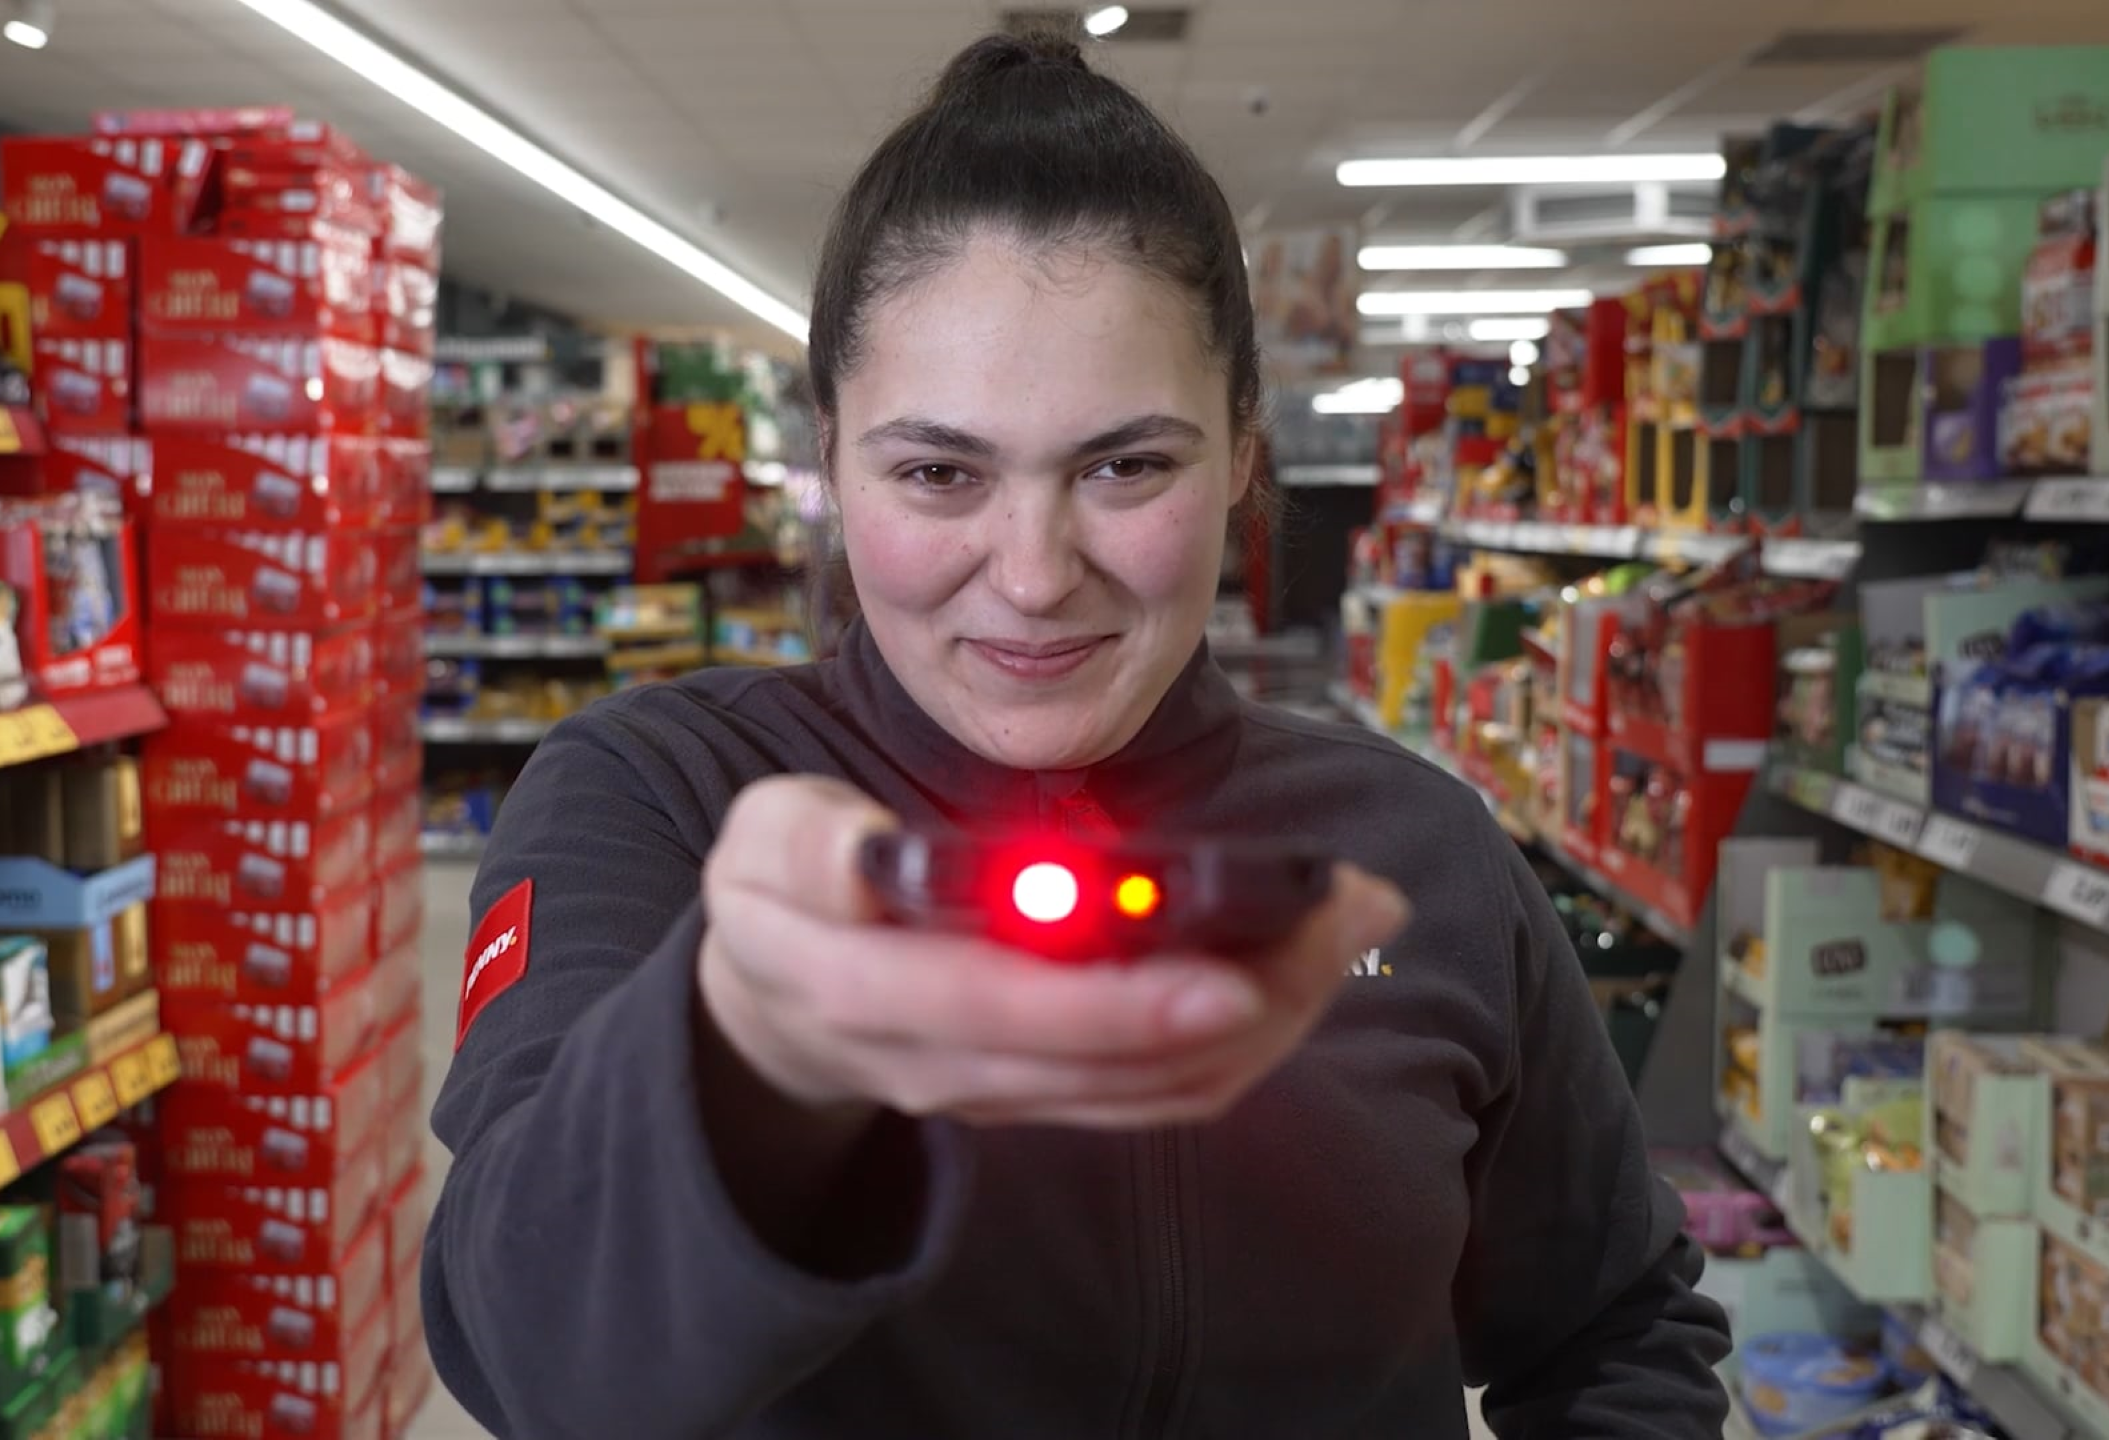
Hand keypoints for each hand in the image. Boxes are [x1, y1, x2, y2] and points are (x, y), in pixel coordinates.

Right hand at [696, 775, 1410, 1130]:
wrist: (772, 1007)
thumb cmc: (782, 900)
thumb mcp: (758, 845)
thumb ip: (808, 844)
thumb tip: (872, 855)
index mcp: (860, 992)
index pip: (999, 1011)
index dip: (1115, 1005)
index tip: (1229, 972)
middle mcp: (942, 1068)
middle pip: (1112, 1064)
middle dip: (1247, 999)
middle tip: (1343, 916)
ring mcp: (1003, 1096)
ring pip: (1156, 1088)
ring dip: (1272, 1016)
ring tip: (1350, 920)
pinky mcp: (1051, 1098)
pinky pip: (1162, 1091)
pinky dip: (1249, 1036)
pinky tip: (1306, 960)